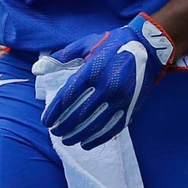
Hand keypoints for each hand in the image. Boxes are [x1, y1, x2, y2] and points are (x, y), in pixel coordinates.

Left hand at [40, 14, 174, 149]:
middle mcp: (106, 86)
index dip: (54, 112)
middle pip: (79, 114)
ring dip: (78, 135)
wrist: (149, 47)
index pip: (67, 97)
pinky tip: (86, 144)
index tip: (46, 121)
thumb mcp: (87, 43)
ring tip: (67, 140)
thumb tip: (38, 67)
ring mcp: (120, 98)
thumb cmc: (114, 44)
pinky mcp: (131, 107)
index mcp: (92, 70)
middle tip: (55, 132)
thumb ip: (63, 56)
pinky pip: (112, 128)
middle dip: (63, 126)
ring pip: (94, 124)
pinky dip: (98, 138)